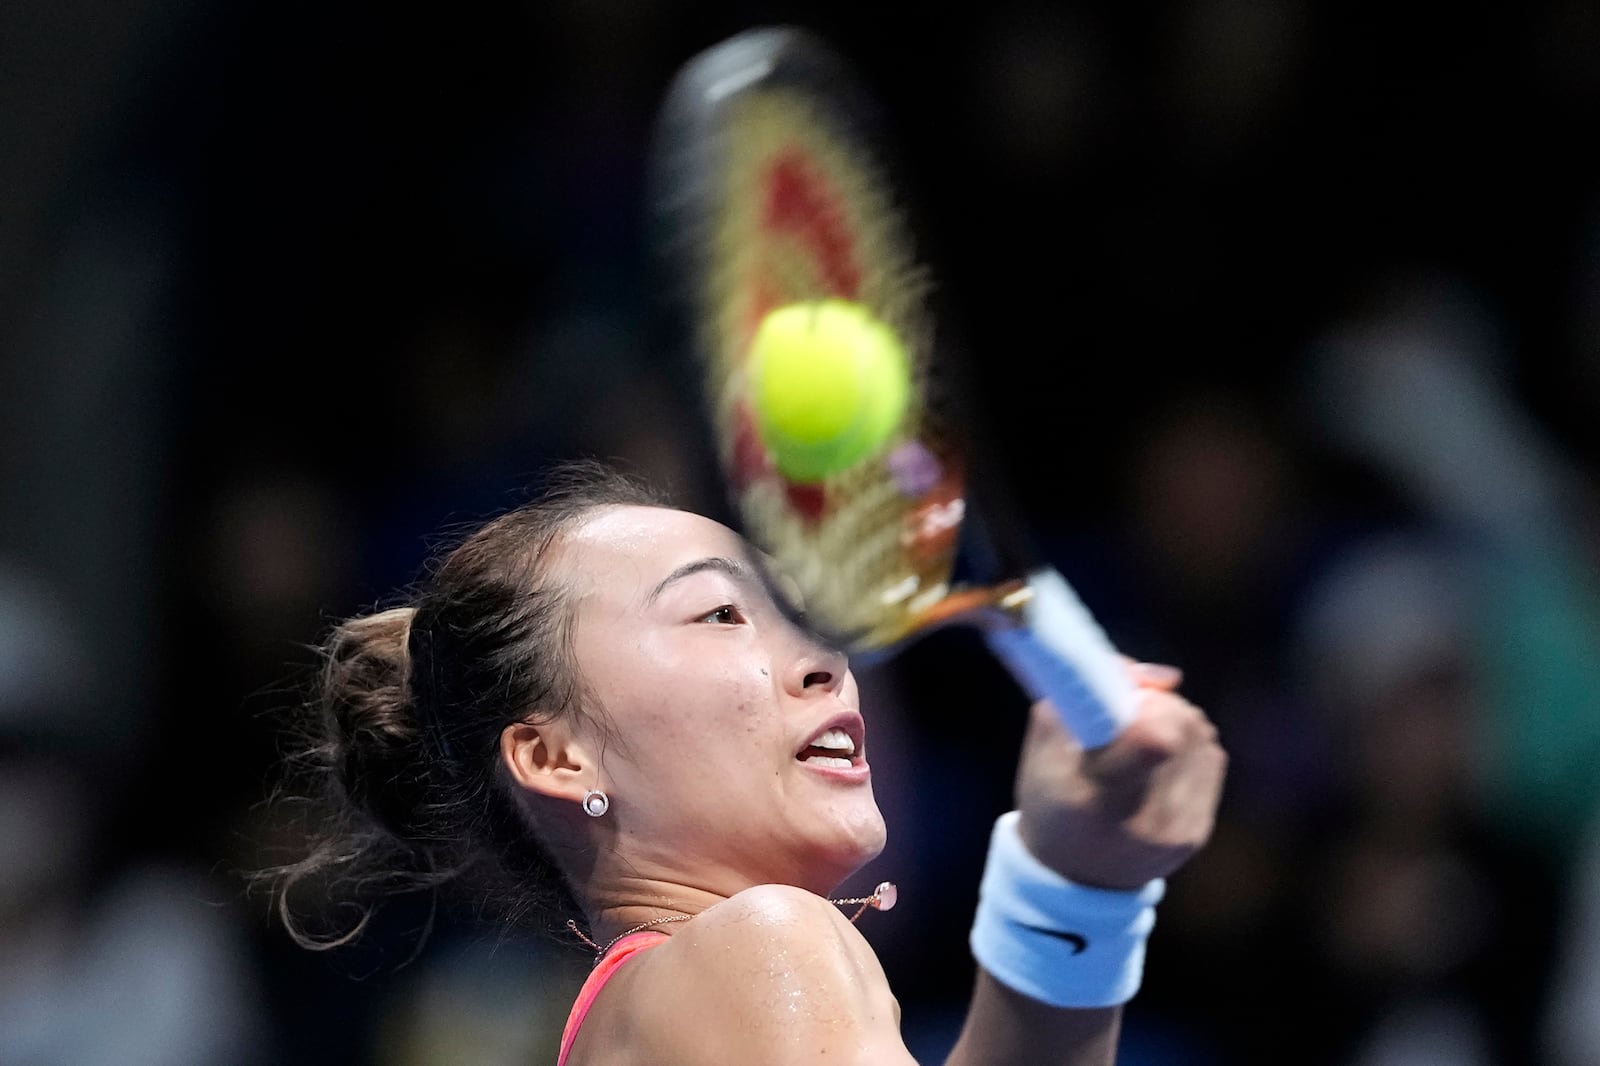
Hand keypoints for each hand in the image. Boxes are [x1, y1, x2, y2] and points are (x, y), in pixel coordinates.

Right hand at [1013, 661, 1226, 889]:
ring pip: (1202, 738)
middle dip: (1161, 705)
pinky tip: (1162, 761)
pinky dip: (1189, 747)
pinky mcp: (1198, 832)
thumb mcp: (1044, 747)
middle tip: (1132, 712)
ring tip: (1144, 737)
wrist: (1075, 877)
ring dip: (1177, 722)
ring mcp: (1177, 830)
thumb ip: (1085, 694)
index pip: (1156, 739)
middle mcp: (1144, 820)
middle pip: (1184, 728)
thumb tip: (1161, 677)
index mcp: (1094, 799)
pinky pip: (1211, 760)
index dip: (1149, 705)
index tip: (1128, 700)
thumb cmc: (1052, 800)